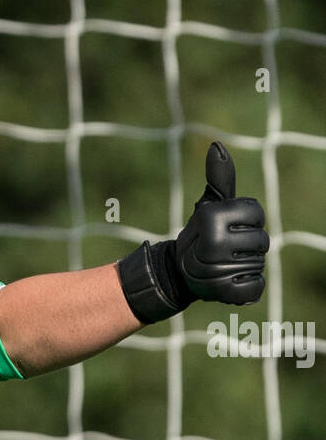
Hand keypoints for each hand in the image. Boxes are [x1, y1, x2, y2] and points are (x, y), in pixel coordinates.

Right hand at [116, 141, 269, 322]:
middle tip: (226, 249)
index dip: (248, 220)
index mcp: (212, 217)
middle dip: (248, 245)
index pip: (258, 213)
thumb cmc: (200, 234)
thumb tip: (217, 146)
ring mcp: (218, 269)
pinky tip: (231, 281)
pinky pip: (255, 287)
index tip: (228, 227)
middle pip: (263, 240)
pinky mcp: (222, 293)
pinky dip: (247, 287)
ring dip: (247, 265)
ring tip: (225, 265)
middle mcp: (214, 242)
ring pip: (260, 264)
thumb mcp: (208, 205)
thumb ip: (219, 178)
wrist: (176, 274)